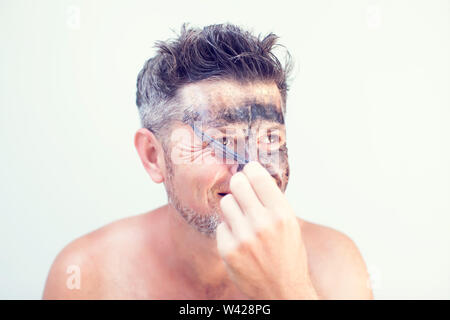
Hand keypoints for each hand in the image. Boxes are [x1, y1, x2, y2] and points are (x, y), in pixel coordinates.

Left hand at [216, 161, 317, 299]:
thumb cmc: (288, 256)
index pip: (258, 176)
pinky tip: (240, 241)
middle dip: (238, 184)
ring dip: (233, 208)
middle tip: (241, 189)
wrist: (283, 291)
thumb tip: (252, 175)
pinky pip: (221, 226)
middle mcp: (263, 223)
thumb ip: (272, 201)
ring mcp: (243, 238)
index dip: (251, 170)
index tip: (248, 170)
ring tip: (243, 221)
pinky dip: (228, 231)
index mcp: (282, 214)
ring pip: (226, 203)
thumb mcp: (290, 225)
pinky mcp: (228, 250)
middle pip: (237, 184)